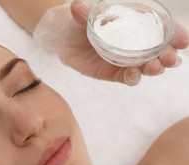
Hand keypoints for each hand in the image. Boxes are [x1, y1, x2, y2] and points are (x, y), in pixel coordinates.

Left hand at [33, 0, 188, 85]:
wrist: (66, 40)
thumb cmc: (81, 23)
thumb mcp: (85, 17)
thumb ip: (84, 14)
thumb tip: (76, 5)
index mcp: (138, 25)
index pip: (162, 30)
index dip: (175, 35)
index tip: (183, 41)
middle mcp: (137, 44)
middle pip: (160, 52)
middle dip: (169, 56)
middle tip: (170, 59)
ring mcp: (127, 60)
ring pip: (147, 66)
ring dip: (154, 68)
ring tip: (155, 67)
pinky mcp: (115, 73)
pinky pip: (128, 77)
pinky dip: (133, 77)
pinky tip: (134, 74)